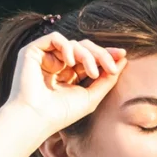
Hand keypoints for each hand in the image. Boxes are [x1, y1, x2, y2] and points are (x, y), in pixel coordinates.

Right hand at [7, 32, 127, 132]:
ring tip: (91, 72)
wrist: (36, 118)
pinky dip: (67, 47)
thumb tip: (123, 60)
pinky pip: (55, 38)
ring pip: (73, 43)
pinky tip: (70, 62)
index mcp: (69, 75)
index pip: (90, 58)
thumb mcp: (91, 97)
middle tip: (111, 66)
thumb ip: (107, 80)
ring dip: (86, 55)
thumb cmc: (61, 113)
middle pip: (84, 48)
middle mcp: (57, 64)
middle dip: (101, 54)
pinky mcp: (33, 51)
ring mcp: (45, 57)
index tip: (122, 55)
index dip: (106, 55)